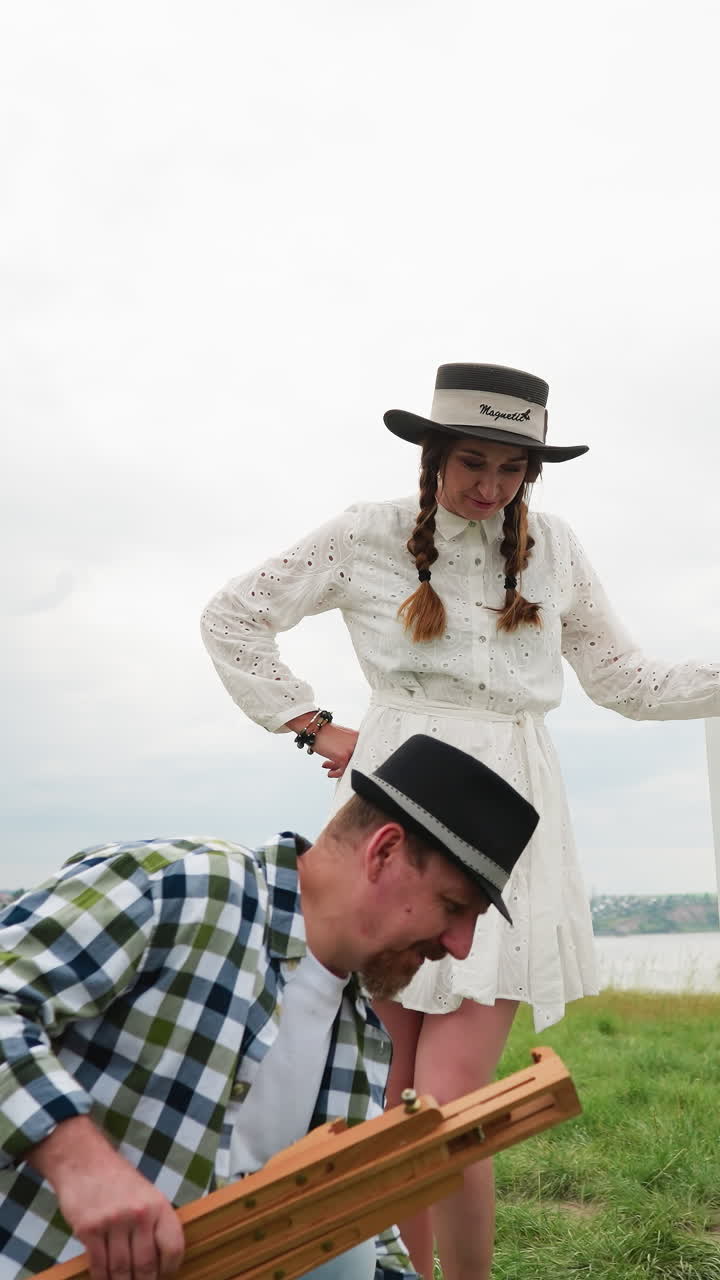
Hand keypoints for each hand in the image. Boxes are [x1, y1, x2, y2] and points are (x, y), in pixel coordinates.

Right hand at [29, 1117, 183, 1279]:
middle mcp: (139, 1214)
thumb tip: (161, 1261)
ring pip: (121, 1270)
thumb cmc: (117, 1181)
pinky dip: (102, 1278)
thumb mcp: (146, 1195)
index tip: (165, 1276)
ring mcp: (113, 1222)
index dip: (171, 1268)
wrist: (84, 1161)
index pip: (173, 1247)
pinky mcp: (89, 1230)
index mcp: (158, 1205)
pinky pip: (98, 1266)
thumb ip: (154, 1224)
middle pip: (146, 1265)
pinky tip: (104, 1279)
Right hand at [314, 723, 358, 778]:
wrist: (314, 728)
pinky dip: (336, 773)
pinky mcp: (343, 756)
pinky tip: (330, 773)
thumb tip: (344, 761)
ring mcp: (350, 749)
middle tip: (335, 767)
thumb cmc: (324, 732)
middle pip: (353, 760)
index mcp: (357, 736)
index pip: (357, 753)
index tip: (342, 764)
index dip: (349, 760)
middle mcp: (356, 742)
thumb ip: (345, 748)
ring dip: (337, 769)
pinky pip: (342, 770)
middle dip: (342, 765)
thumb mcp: (339, 739)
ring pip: (348, 765)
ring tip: (330, 769)